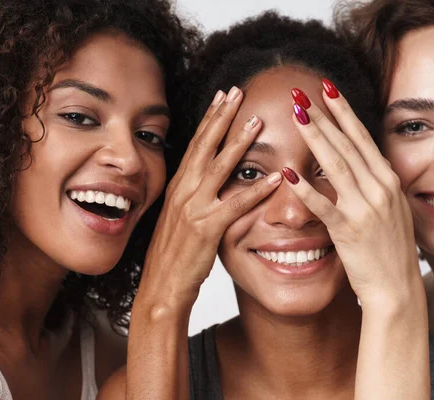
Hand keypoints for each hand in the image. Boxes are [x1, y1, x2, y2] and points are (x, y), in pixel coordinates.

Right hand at [136, 87, 281, 308]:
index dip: (209, 119)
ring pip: (219, 168)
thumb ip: (193, 197)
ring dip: (239, 143)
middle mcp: (183, 192)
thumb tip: (207, 181)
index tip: (222, 96)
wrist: (160, 287)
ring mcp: (193, 209)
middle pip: (204, 146)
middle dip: (222, 116)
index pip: (195, 145)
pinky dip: (256, 190)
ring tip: (257, 121)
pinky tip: (273, 178)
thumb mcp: (178, 219)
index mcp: (177, 188)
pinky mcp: (206, 229)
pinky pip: (236, 205)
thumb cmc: (173, 255)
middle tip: (237, 91)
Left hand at [285, 81, 421, 307]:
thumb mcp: (391, 209)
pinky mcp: (349, 230)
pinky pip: (324, 205)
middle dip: (323, 115)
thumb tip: (360, 162)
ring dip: (315, 138)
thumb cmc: (391, 250)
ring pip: (336, 165)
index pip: (362, 138)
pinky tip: (289, 173)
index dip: (343, 111)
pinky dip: (306, 188)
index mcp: (388, 181)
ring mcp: (365, 208)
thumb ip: (376, 184)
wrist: (398, 288)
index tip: (328, 88)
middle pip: (346, 144)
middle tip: (301, 92)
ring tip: (296, 116)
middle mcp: (379, 189)